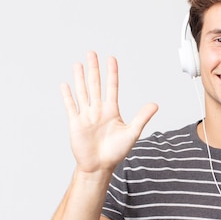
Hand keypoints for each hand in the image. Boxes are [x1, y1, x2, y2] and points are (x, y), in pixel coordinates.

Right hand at [61, 51, 157, 173]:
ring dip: (80, 78)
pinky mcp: (76, 123)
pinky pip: (71, 107)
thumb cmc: (115, 152)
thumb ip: (142, 117)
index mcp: (111, 111)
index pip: (112, 87)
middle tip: (92, 53)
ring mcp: (86, 116)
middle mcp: (98, 110)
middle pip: (95, 85)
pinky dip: (68, 96)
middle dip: (94, 69)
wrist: (99, 166)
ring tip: (78, 64)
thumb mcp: (132, 133)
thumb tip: (155, 104)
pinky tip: (65, 85)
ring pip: (82, 92)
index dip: (112, 73)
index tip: (111, 59)